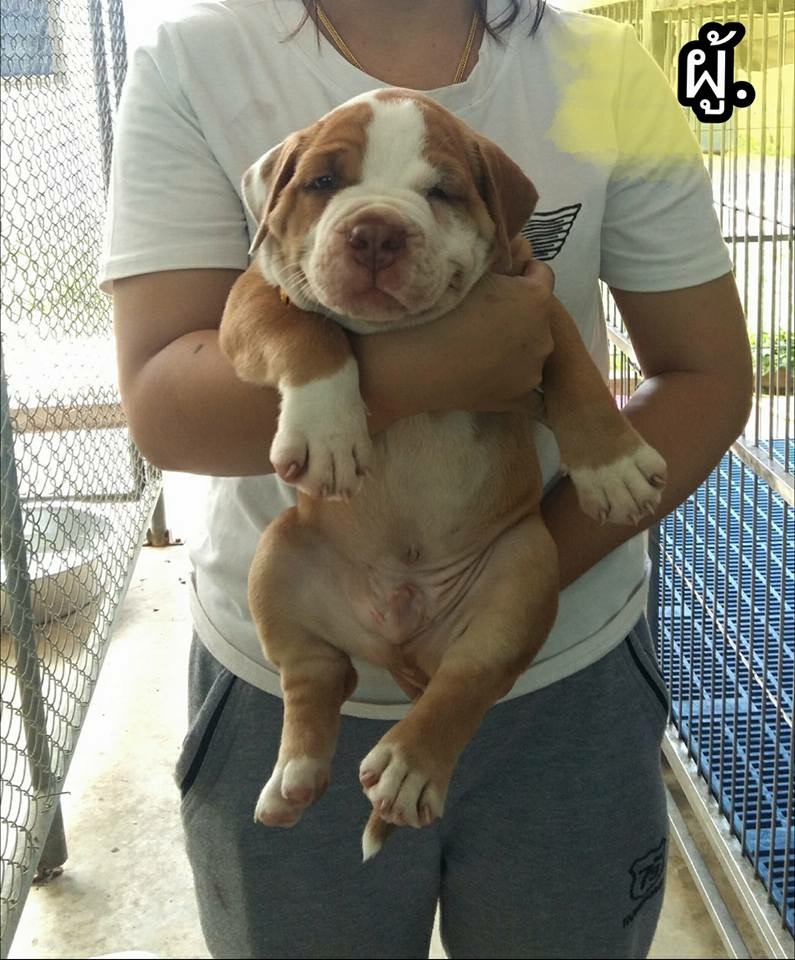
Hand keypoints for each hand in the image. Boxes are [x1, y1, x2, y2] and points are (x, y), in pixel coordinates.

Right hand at [447, 257, 555, 413]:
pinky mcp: (520, 396)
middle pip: (538, 315)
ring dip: (517, 345)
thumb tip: (516, 249)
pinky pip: (528, 388)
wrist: (414, 365)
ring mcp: (534, 369)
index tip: (501, 279)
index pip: (541, 275)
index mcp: (536, 298)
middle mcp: (544, 334)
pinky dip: (515, 381)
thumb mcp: (469, 271)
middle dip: (519, 312)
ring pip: (531, 349)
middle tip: (485, 316)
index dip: (521, 274)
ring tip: (482, 348)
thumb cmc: (437, 311)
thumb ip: (499, 260)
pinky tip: (495, 377)